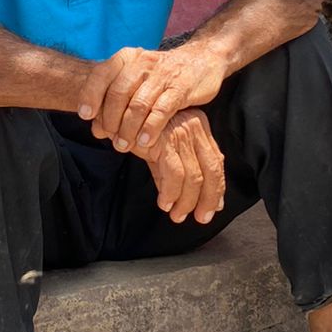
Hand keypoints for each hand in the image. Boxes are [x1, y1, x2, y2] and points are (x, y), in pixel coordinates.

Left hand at [78, 43, 227, 153]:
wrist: (202, 59)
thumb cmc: (162, 75)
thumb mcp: (137, 77)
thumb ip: (116, 99)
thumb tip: (96, 128)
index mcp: (128, 58)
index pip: (102, 74)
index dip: (91, 95)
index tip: (85, 115)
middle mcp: (143, 63)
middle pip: (118, 93)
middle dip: (110, 119)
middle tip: (110, 138)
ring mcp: (163, 75)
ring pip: (139, 104)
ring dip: (128, 128)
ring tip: (124, 145)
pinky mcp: (181, 88)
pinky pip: (162, 111)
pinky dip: (151, 128)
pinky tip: (145, 142)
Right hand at [141, 107, 225, 224]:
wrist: (114, 114)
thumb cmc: (137, 131)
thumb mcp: (162, 152)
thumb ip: (179, 173)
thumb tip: (196, 200)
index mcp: (199, 126)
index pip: (216, 162)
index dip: (217, 188)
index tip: (213, 208)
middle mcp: (194, 127)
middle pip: (212, 170)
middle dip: (208, 199)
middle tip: (201, 217)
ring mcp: (181, 132)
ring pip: (194, 176)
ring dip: (187, 201)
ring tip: (177, 215)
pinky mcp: (166, 139)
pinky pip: (175, 174)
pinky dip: (171, 193)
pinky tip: (165, 203)